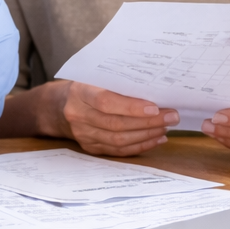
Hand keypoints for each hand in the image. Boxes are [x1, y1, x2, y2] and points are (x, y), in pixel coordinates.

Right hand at [42, 80, 179, 156]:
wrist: (58, 107)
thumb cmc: (85, 87)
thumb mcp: (94, 77)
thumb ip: (116, 81)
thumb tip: (154, 87)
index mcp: (79, 93)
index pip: (106, 102)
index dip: (131, 107)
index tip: (155, 107)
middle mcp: (78, 116)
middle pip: (116, 124)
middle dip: (148, 122)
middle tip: (172, 116)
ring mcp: (83, 134)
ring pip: (118, 140)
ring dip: (147, 135)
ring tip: (166, 127)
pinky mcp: (90, 148)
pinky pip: (118, 151)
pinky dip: (140, 146)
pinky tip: (156, 138)